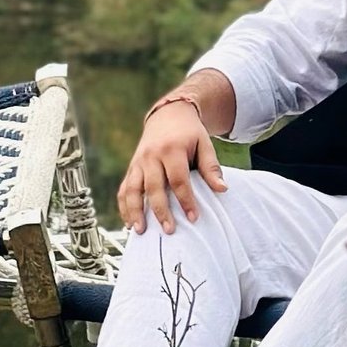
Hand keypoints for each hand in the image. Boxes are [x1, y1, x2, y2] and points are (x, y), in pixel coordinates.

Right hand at [119, 98, 225, 234]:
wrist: (168, 115)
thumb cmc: (190, 134)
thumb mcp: (204, 144)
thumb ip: (211, 168)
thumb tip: (222, 189)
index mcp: (171, 149)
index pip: (178, 179)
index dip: (185, 200)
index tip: (193, 218)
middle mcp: (151, 156)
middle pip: (153, 187)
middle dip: (160, 210)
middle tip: (169, 230)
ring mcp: (138, 162)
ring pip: (132, 189)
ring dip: (134, 211)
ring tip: (139, 231)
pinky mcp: (131, 168)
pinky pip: (124, 188)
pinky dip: (124, 206)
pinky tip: (128, 222)